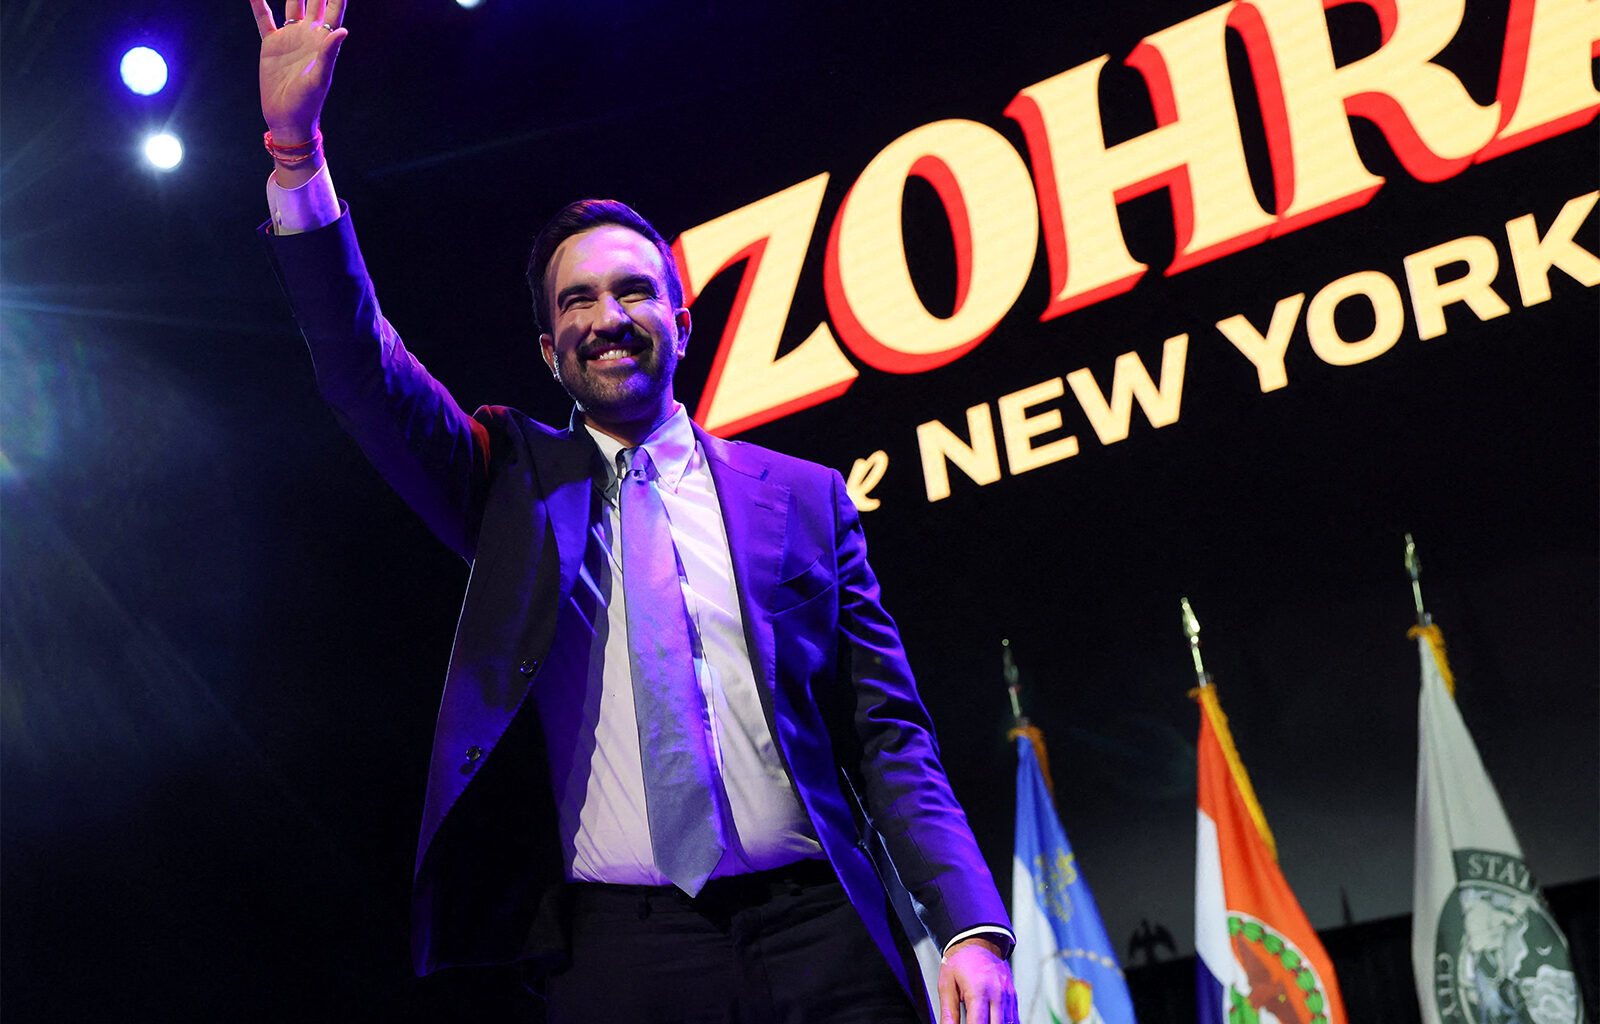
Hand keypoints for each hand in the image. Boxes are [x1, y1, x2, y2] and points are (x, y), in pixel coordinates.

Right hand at [250, 0, 347, 143]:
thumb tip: (342, 31)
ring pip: (291, 2)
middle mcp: (308, 34)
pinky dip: (258, 3)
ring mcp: (290, 37)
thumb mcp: (320, 78)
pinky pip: (264, 18)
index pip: (333, 8)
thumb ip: (329, 54)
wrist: (286, 119)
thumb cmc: (308, 103)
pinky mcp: (271, 44)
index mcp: (324, 40)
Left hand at [937, 936, 1017, 1023]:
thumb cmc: (960, 962)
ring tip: (980, 1021)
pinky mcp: (1013, 997)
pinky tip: (992, 1021)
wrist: (978, 942)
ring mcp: (1008, 996)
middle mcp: (997, 994)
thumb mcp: (946, 985)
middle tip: (971, 1023)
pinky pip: (1013, 1019)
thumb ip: (948, 1012)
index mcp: (979, 990)